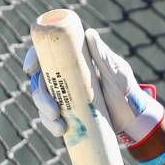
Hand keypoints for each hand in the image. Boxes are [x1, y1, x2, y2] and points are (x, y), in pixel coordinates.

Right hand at [23, 29, 164, 145]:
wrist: (133, 117)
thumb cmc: (126, 89)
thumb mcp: (116, 72)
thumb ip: (104, 56)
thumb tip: (89, 34)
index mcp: (74, 61)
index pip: (47, 54)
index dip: (33, 57)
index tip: (31, 68)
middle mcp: (66, 77)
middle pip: (40, 81)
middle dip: (40, 95)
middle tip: (54, 109)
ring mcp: (65, 96)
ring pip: (42, 100)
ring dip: (44, 112)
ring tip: (59, 125)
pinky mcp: (67, 113)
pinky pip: (50, 118)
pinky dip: (51, 125)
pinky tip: (60, 130)